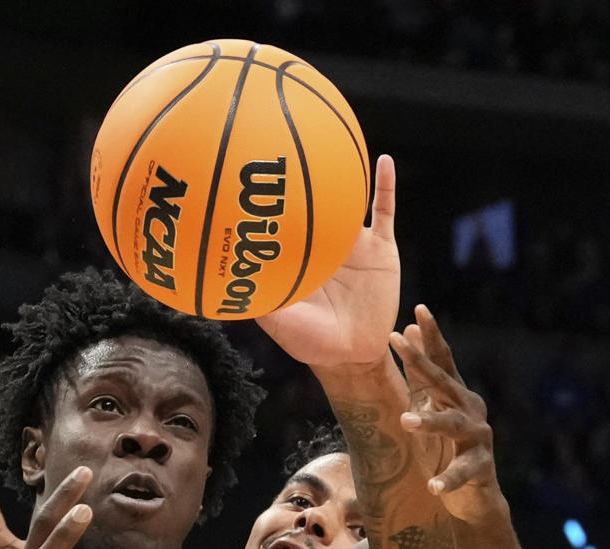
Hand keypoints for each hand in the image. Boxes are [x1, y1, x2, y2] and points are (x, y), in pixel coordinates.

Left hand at [255, 154, 398, 369]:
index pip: (282, 221)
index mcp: (299, 256)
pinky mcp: (380, 249)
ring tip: (333, 133)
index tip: (249, 172)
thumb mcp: (279, 323)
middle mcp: (324, 244)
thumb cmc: (311, 343)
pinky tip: (383, 160)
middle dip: (300, 175)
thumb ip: (259, 301)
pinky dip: (385, 186)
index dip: (268, 200)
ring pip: (348, 201)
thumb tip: (225, 285)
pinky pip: (385, 212)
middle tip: (285, 140)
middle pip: (314, 202)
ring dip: (343, 173)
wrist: (352, 354)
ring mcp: (353, 244)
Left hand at [391, 305, 502, 523]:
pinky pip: (463, 472)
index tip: (417, 310)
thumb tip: (407, 331)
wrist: (476, 497)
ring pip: (453, 426)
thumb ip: (420, 376)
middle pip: (444, 383)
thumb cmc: (448, 450)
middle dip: (420, 361)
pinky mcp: (481, 468)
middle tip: (397, 341)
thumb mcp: (431, 409)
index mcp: (457, 396)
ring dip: (430, 422)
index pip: (442, 362)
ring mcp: (479, 439)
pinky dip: (447, 479)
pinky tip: (433, 486)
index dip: (430, 337)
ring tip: (405, 421)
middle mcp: (471, 411)